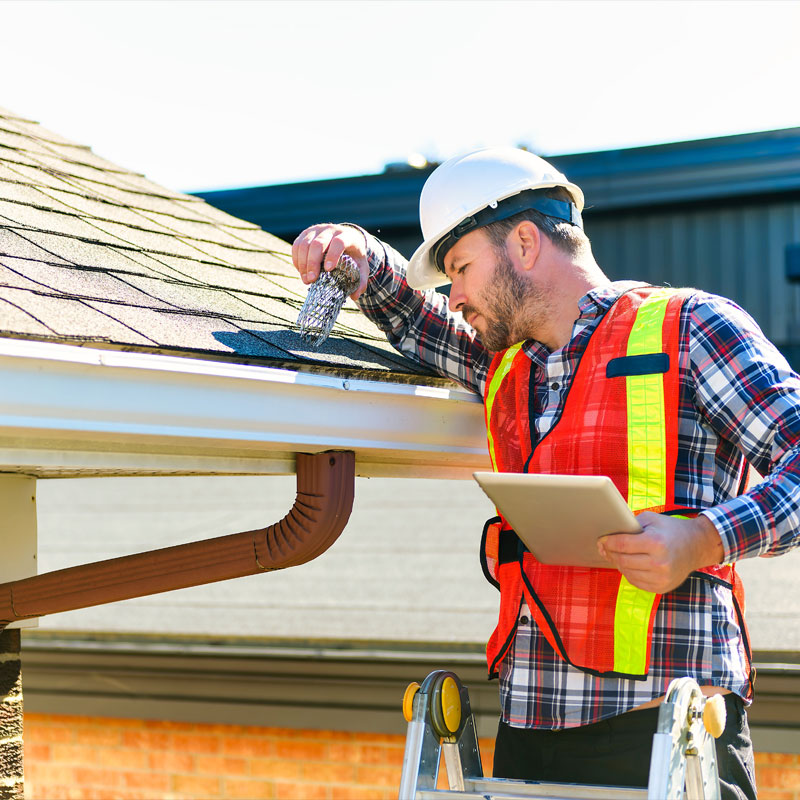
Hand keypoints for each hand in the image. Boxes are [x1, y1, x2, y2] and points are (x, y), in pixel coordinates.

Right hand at [292, 224, 369, 299]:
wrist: (346, 238)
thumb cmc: (354, 255)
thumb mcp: (362, 267)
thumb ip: (361, 281)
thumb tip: (355, 296)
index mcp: (347, 236)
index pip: (339, 242)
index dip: (332, 255)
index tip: (328, 270)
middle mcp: (331, 230)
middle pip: (318, 243)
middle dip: (313, 263)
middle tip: (312, 280)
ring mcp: (317, 230)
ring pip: (305, 244)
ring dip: (302, 263)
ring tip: (306, 280)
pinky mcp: (306, 233)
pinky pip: (297, 245)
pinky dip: (297, 259)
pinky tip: (301, 271)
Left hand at [597, 512, 724, 593]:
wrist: (696, 546)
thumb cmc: (670, 530)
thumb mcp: (651, 520)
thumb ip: (630, 526)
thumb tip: (607, 536)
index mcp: (655, 543)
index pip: (622, 545)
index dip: (607, 542)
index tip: (601, 540)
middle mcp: (659, 563)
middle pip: (622, 560)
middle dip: (610, 553)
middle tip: (605, 548)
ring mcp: (661, 578)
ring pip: (627, 573)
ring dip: (619, 563)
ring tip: (618, 555)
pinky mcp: (662, 587)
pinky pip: (636, 582)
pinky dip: (629, 573)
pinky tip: (630, 565)